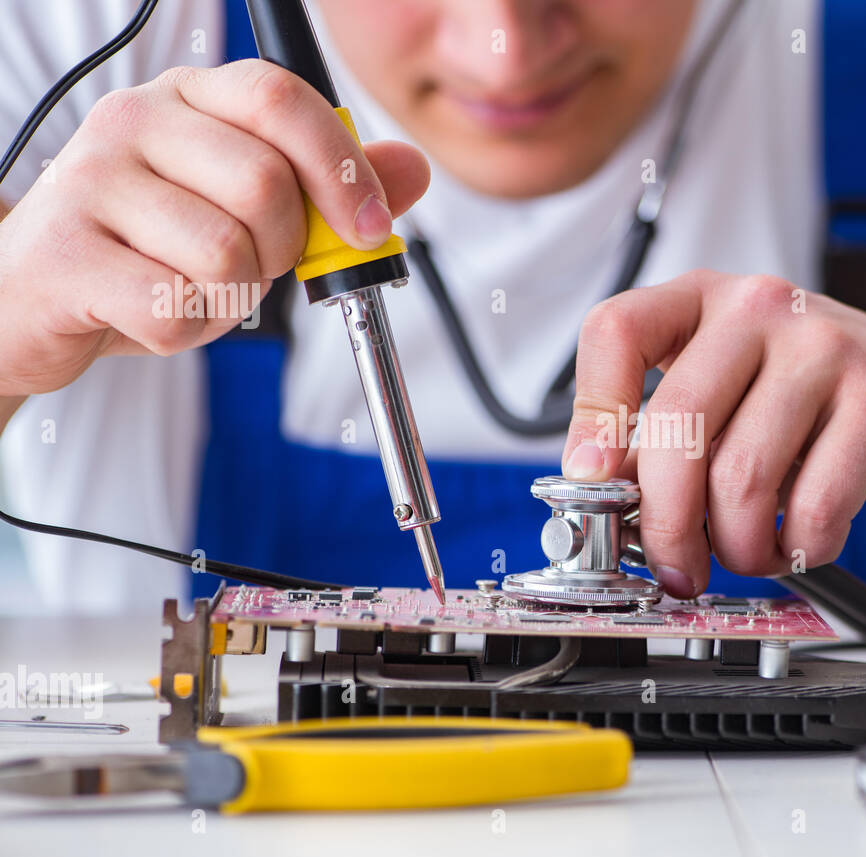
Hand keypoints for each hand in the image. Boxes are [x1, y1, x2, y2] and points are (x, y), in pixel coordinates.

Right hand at [0, 60, 429, 395]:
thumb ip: (328, 188)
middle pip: (263, 186)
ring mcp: (90, 183)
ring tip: (190, 289)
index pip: (279, 99)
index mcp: (187, 98)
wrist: (32, 297)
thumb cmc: (150, 250)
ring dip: (231, 299)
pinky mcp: (64, 255)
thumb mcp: (245, 211)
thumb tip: (410, 169)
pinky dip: (186, 332)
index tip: (370, 226)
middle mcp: (133, 122)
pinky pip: (176, 310)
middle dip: (280, 252)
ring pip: (225, 256)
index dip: (341, 167)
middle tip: (250, 266)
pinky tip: (151, 313)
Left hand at [561, 270, 865, 596]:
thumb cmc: (826, 404)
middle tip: (675, 567)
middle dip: (665, 523)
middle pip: (675, 424)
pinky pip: (813, 503)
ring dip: (737, 546)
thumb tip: (605, 503)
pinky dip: (799, 548)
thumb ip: (672, 433)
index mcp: (706, 301)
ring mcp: (824, 347)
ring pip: (739, 476)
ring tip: (751, 553)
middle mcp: (760, 308)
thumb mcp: (735, 395)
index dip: (594, 415)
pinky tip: (804, 543)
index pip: (617, 332)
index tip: (595, 482)